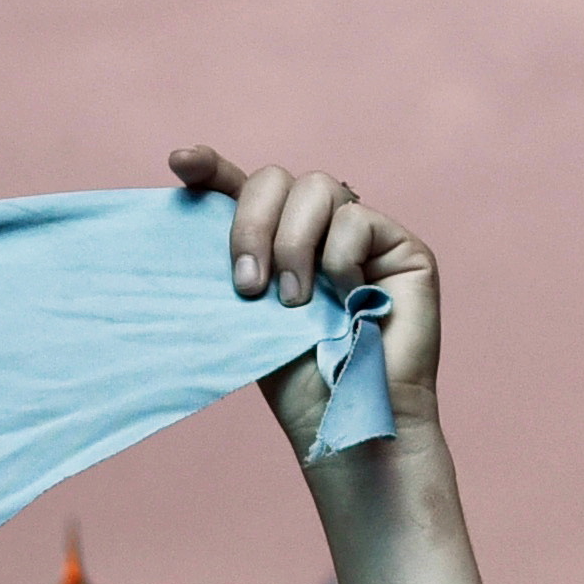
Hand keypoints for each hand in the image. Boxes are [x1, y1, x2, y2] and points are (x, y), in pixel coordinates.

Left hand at [172, 147, 443, 438]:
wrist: (346, 420)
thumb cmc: (298, 380)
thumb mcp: (244, 312)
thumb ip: (233, 257)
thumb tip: (191, 207)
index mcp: (274, 242)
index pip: (240, 187)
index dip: (211, 168)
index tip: (181, 163)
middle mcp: (317, 231)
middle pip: (275, 179)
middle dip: (251, 225)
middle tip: (248, 287)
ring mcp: (361, 235)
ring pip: (317, 188)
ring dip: (294, 246)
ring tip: (295, 304)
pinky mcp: (401, 246)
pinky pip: (355, 219)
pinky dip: (340, 261)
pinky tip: (349, 301)